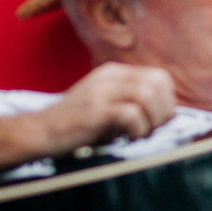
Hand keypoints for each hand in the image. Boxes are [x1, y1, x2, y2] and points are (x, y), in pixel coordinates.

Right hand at [40, 63, 176, 153]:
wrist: (40, 132)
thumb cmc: (79, 126)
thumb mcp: (109, 107)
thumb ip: (136, 104)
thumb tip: (172, 115)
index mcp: (115, 73)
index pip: (160, 77)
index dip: (168, 100)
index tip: (159, 120)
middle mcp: (110, 76)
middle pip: (158, 82)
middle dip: (164, 109)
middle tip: (153, 129)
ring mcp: (101, 91)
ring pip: (148, 94)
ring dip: (152, 119)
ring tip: (141, 134)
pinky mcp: (94, 109)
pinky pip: (131, 113)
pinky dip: (138, 129)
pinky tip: (128, 138)